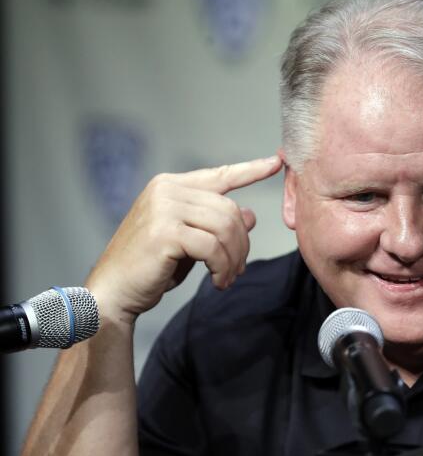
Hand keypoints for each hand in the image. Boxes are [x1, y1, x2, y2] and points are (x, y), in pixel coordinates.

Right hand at [86, 155, 283, 327]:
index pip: (219, 175)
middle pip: (230, 209)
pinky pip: (213, 248)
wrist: (113, 292)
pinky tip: (217, 281)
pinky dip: (222, 267)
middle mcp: (167, 190)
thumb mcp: (190, 241)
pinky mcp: (165, 232)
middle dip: (241, 243)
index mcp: (170, 185)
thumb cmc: (151, 267)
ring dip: (233, 258)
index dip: (250, 170)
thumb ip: (217, 224)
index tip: (276, 163)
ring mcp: (164, 208)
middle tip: (237, 269)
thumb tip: (251, 213)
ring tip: (227, 277)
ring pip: (225, 228)